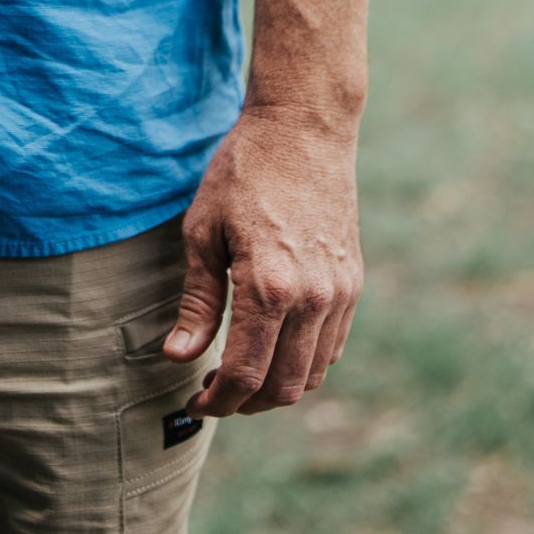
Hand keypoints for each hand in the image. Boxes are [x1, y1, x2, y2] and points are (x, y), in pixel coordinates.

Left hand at [162, 106, 362, 415]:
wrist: (304, 129)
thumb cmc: (244, 172)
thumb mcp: (203, 230)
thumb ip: (197, 301)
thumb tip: (179, 357)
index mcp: (268, 286)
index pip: (246, 374)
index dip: (218, 402)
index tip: (196, 403)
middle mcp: (313, 298)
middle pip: (283, 387)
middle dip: (245, 404)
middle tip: (214, 394)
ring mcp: (340, 293)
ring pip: (313, 375)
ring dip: (276, 389)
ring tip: (240, 375)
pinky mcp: (353, 284)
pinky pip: (332, 347)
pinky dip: (304, 364)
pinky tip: (273, 349)